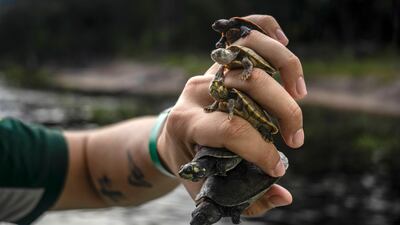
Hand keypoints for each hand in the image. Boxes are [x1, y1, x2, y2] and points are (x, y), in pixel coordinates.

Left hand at [157, 14, 305, 215]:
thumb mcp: (208, 187)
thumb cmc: (190, 165)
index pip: (232, 129)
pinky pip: (243, 38)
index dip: (262, 150)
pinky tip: (284, 41)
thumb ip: (246, 198)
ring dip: (285, 69)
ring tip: (300, 95)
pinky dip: (266, 32)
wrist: (170, 139)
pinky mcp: (217, 65)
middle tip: (295, 138)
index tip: (276, 167)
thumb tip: (284, 195)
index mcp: (188, 124)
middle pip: (249, 87)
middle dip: (284, 113)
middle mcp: (196, 93)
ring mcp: (206, 74)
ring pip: (249, 53)